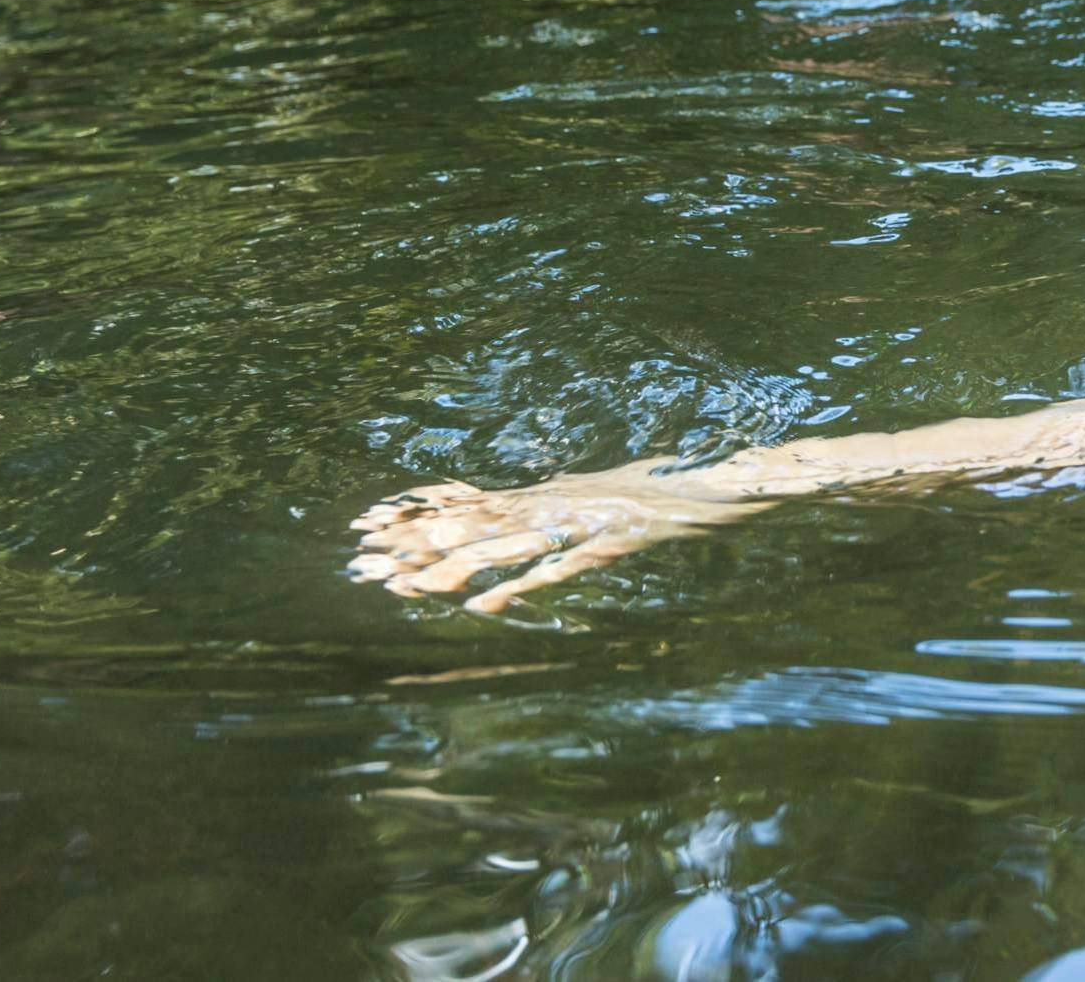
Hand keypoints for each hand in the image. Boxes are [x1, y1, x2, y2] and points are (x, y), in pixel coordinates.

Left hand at [350, 461, 764, 612]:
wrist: (721, 480)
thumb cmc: (668, 487)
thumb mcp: (604, 490)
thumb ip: (567, 496)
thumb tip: (534, 499)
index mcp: (551, 492)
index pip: (471, 504)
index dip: (419, 515)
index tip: (371, 526)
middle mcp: (556, 503)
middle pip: (474, 524)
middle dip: (416, 543)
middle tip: (363, 559)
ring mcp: (581, 522)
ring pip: (505, 547)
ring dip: (453, 567)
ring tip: (405, 586)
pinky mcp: (609, 543)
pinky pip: (556, 568)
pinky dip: (519, 586)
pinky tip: (483, 605)